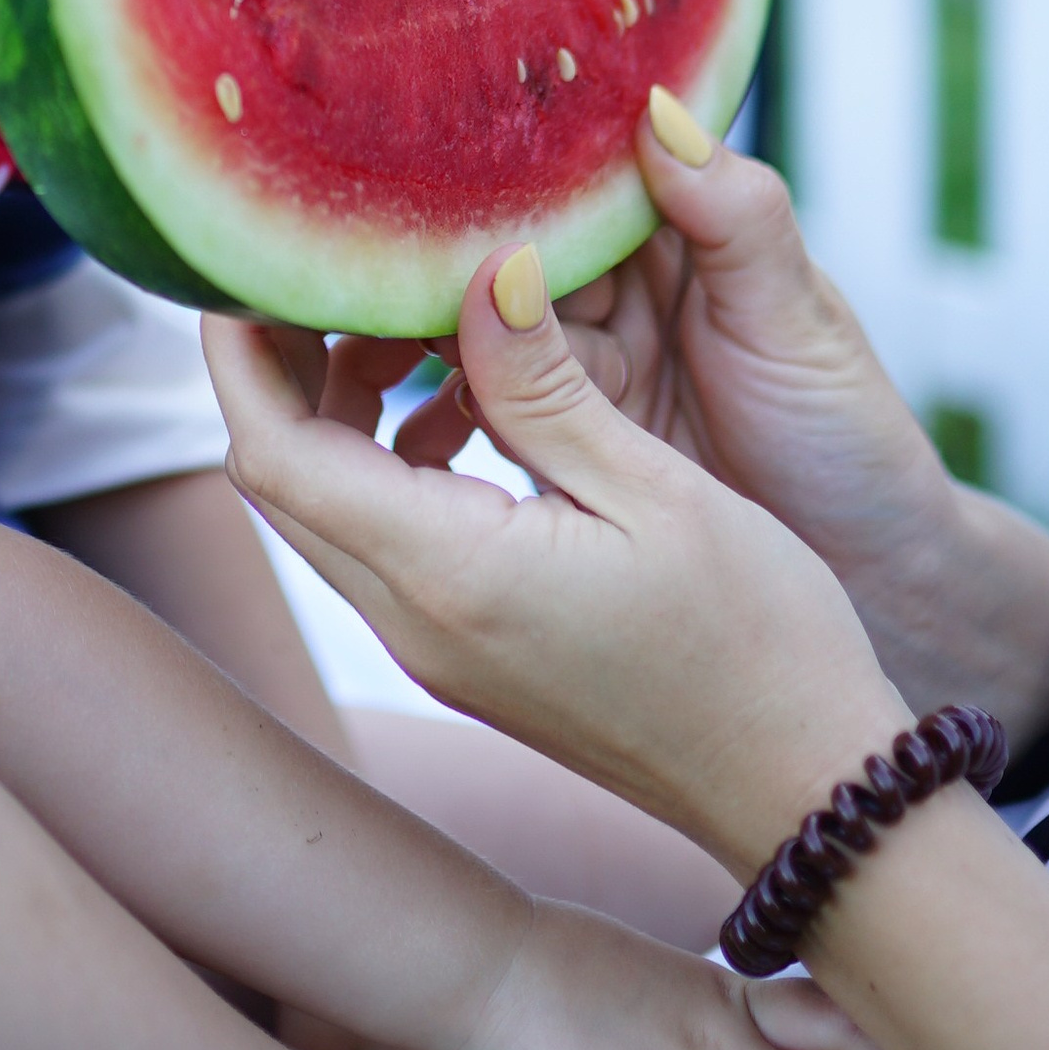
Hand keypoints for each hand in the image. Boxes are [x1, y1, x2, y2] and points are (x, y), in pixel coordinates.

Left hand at [207, 249, 909, 869]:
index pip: (273, 452)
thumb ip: (545, 383)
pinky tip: (464, 415)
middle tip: (327, 267)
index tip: (252, 257)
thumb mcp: (656, 488)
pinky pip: (381, 548)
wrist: (806, 791)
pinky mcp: (467, 659)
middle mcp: (414, 624)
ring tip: (405, 328)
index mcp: (448, 575)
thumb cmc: (757, 641)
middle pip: (278, 479)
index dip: (241, 350)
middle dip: (276, 366)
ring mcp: (435, 651)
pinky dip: (387, 468)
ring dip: (334, 415)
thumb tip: (479, 269)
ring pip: (326, 512)